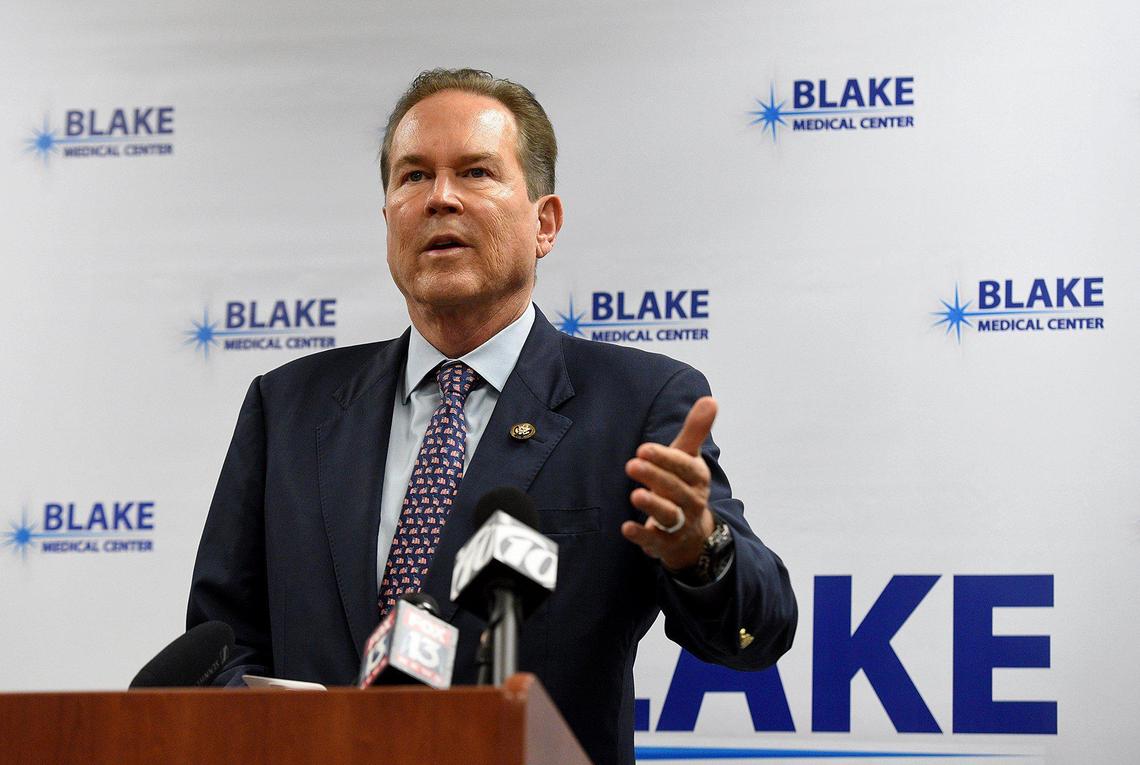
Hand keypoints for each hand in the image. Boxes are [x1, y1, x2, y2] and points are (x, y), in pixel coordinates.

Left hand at [621, 396, 717, 570]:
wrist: (693, 533)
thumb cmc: (684, 485)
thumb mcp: (689, 459)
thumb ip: (695, 431)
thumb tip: (711, 399)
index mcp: (697, 478)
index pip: (684, 467)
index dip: (665, 458)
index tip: (643, 448)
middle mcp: (692, 501)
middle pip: (675, 489)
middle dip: (655, 476)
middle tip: (632, 464)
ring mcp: (680, 524)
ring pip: (668, 515)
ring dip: (652, 505)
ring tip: (634, 495)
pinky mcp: (665, 544)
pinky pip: (654, 540)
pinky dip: (641, 535)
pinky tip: (626, 527)